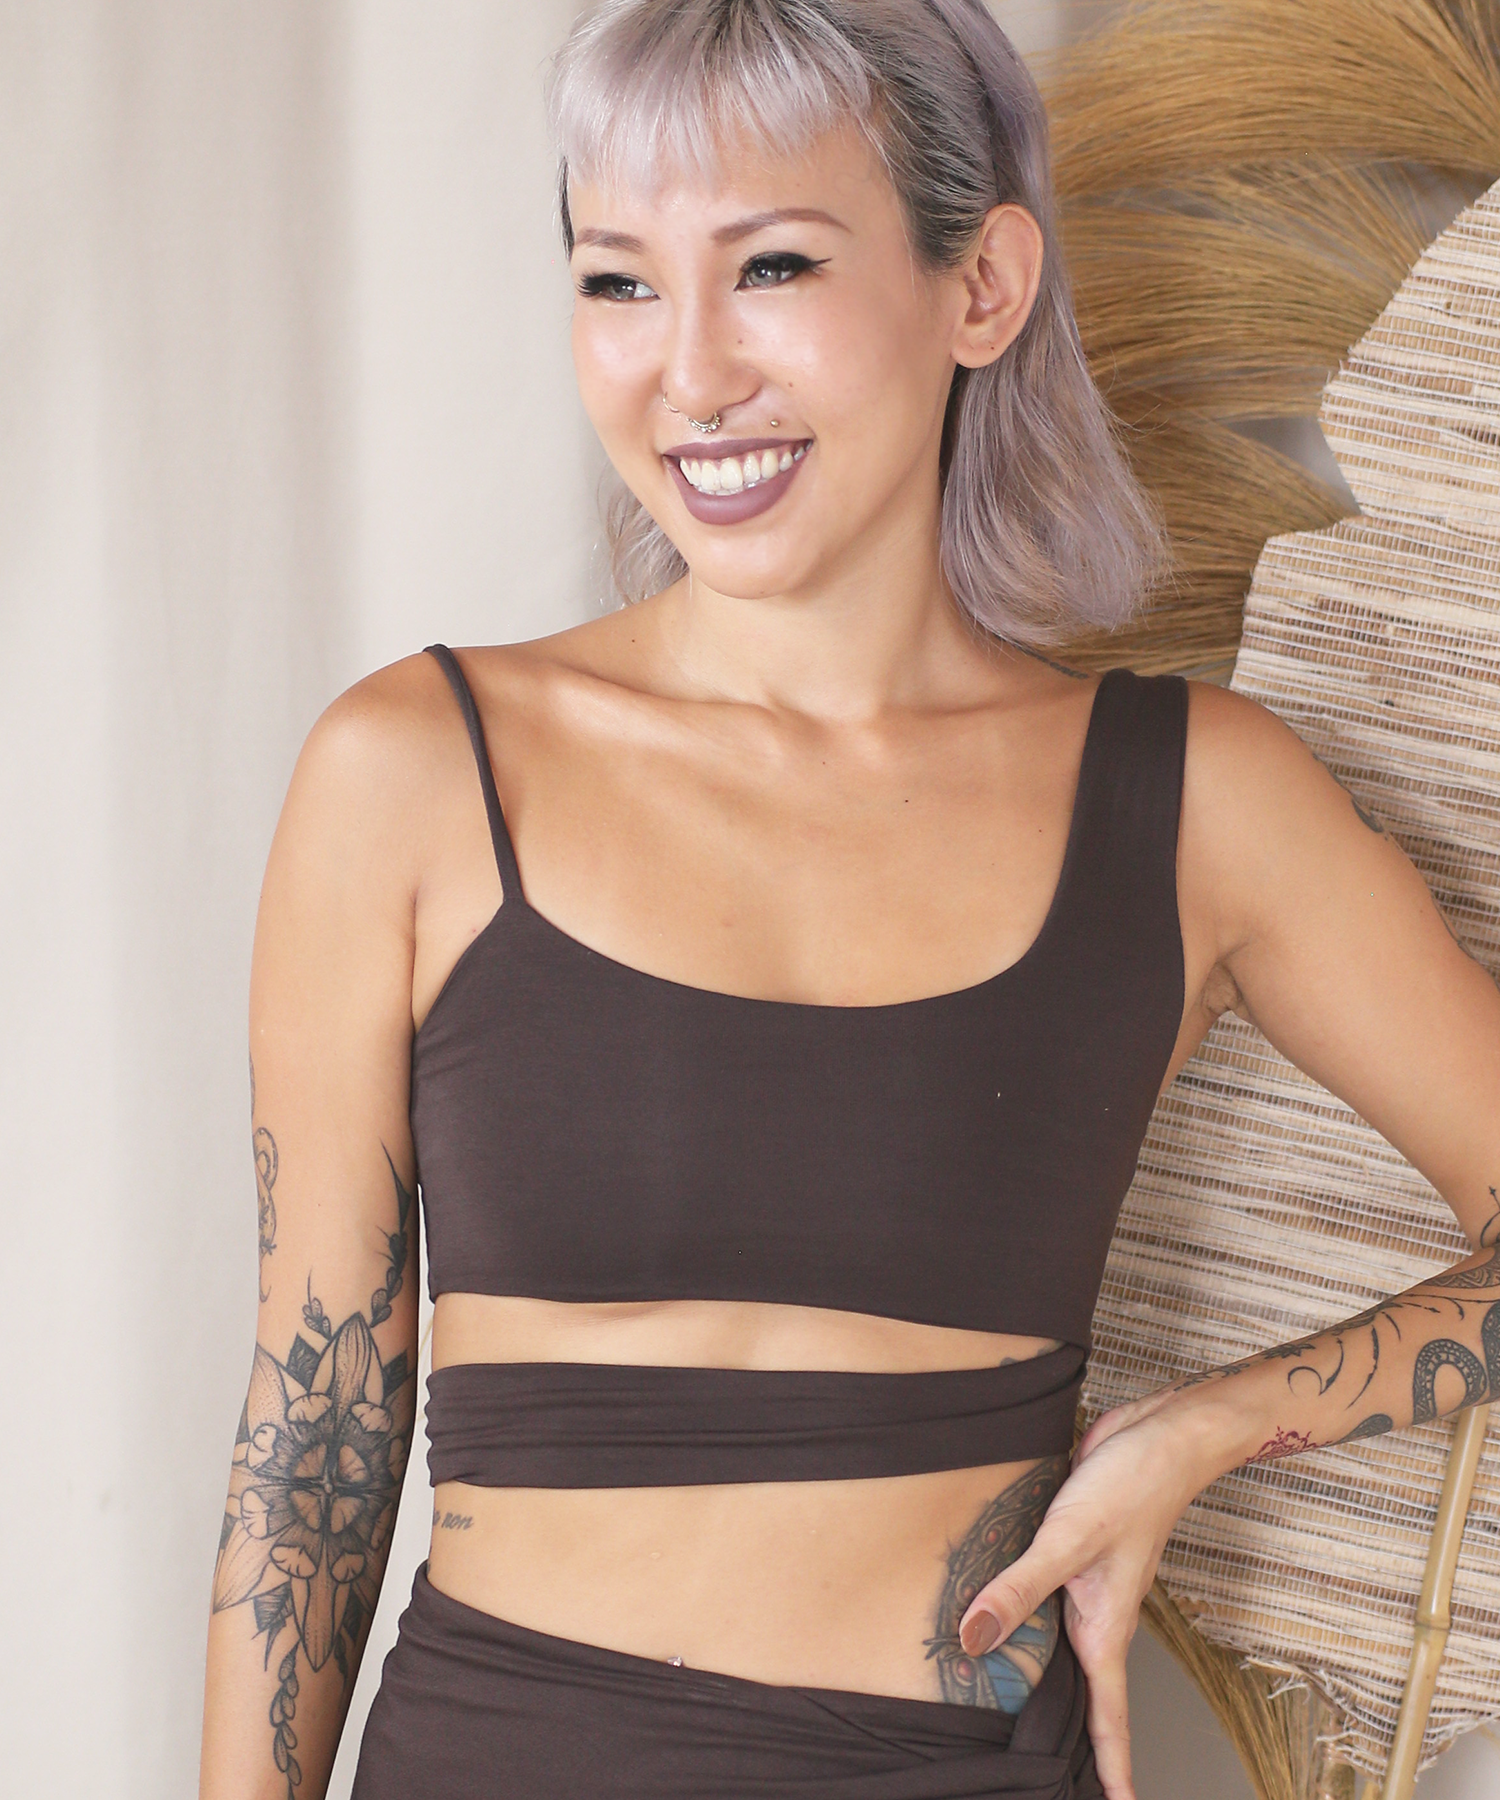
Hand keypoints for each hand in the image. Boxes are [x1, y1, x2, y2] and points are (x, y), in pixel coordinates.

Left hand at [957, 1403, 1213, 1799]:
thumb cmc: (1132, 1487)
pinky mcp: (1069, 1552)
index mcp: (1105, 1629)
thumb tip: (971, 1640)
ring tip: (1014, 1718)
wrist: (1162, 1435)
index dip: (1111, 1772)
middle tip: (1052, 1782)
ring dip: (1044, 1682)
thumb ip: (1018, 1589)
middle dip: (1076, 1744)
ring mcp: (1084, 1585)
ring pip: (1059, 1648)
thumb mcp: (1068, 1540)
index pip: (1108, 1720)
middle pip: (1084, 1697)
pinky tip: (999, 1620)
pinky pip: (1043, 1599)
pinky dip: (1026, 1619)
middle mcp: (1096, 1616)